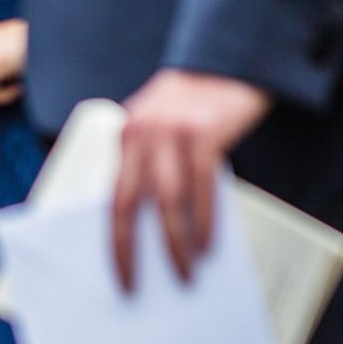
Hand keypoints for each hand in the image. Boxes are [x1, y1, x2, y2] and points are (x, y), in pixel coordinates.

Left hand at [113, 68, 271, 289]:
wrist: (232, 57)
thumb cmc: (197, 104)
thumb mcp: (160, 128)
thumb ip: (148, 164)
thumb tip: (144, 224)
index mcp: (125, 136)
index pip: (110, 198)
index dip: (112, 239)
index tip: (117, 272)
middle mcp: (141, 134)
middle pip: (128, 203)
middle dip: (129, 250)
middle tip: (135, 285)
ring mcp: (172, 133)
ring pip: (165, 202)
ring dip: (173, 244)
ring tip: (183, 273)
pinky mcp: (204, 132)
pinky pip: (201, 188)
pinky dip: (203, 221)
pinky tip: (206, 245)